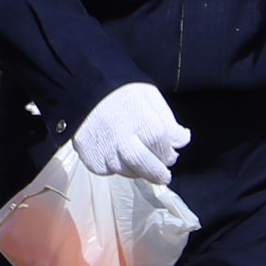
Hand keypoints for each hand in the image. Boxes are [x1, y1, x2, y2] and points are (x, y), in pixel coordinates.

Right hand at [72, 82, 190, 182]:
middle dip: (157, 173)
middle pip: (143, 164)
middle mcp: (119, 136)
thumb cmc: (121, 92)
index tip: (170, 154)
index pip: (160, 145)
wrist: (83, 89)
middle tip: (163, 175)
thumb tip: (181, 142)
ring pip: (126, 171)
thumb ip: (168, 122)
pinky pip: (108, 170)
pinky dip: (117, 167)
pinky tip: (117, 154)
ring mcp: (102, 149)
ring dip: (137, 169)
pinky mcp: (90, 157)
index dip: (167, 153)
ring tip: (138, 158)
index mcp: (138, 117)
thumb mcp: (150, 97)